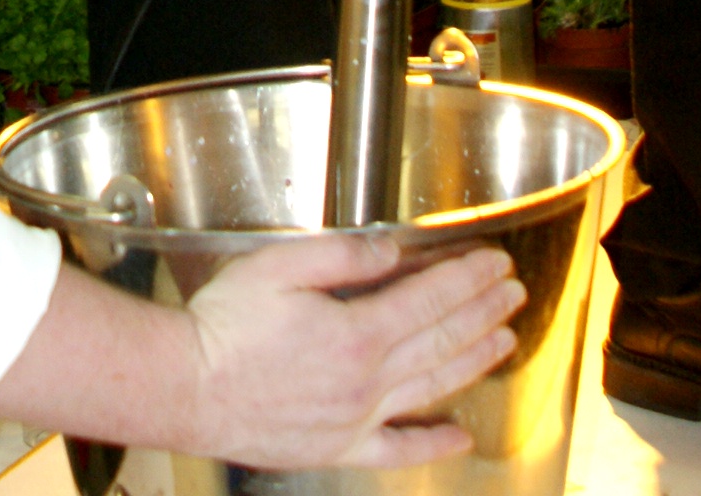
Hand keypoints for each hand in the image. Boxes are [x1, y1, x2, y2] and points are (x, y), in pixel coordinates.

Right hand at [181, 233, 523, 470]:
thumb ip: (342, 256)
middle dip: (483, 313)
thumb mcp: (280, 265)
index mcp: (356, 332)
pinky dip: (433, 443)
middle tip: (512, 295)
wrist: (188, 386)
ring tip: (504, 342)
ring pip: (432, 387)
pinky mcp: (339, 446)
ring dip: (474, 361)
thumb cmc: (225, 325)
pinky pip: (398, 449)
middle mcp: (367, 380)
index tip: (495, 264)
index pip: (430, 299)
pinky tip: (458, 436)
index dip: (468, 279)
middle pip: (441, 340)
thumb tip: (391, 251)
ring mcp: (357, 418)